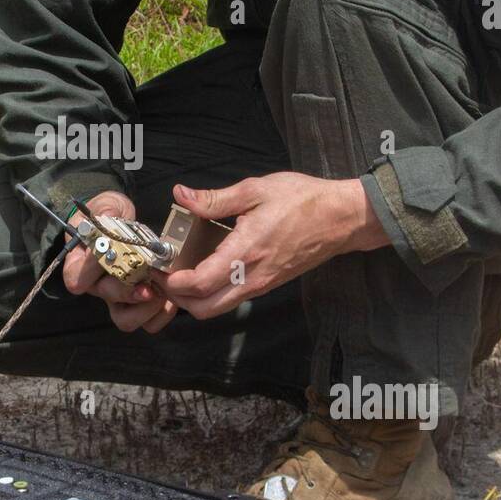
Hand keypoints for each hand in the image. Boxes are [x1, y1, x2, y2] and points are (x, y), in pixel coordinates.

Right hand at [61, 190, 178, 334]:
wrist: (124, 222)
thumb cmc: (109, 215)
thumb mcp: (106, 206)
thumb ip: (106, 212)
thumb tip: (107, 220)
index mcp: (82, 263)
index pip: (76, 277)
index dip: (90, 272)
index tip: (110, 257)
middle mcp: (98, 284)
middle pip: (108, 296)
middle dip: (129, 292)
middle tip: (148, 285)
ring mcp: (118, 297)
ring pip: (125, 319)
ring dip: (145, 309)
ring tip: (160, 292)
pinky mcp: (139, 304)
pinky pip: (148, 322)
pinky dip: (161, 314)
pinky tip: (170, 299)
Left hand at [163, 174, 387, 320]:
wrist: (341, 218)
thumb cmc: (302, 201)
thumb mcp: (255, 190)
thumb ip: (214, 199)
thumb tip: (181, 195)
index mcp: (246, 251)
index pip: (201, 283)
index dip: (174, 282)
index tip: (160, 267)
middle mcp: (253, 276)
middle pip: (205, 309)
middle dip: (178, 298)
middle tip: (165, 274)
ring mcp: (261, 284)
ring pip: (218, 308)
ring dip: (194, 299)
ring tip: (180, 273)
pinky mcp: (267, 284)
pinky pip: (232, 299)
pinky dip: (211, 294)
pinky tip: (204, 269)